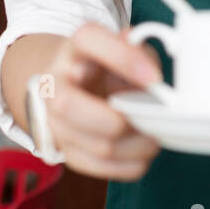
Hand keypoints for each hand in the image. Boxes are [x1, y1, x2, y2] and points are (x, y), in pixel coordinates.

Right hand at [40, 22, 163, 180]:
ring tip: (155, 134)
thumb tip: (154, 81)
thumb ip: (141, 54)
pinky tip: (142, 150)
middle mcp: (55, 83)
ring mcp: (55, 121)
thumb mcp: (127, 49)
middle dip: (120, 119)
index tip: (155, 78)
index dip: (122, 57)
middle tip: (149, 117)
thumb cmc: (110, 67)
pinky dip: (132, 164)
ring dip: (137, 145)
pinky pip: (102, 168)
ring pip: (97, 145)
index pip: (87, 40)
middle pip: (68, 106)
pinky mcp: (67, 151)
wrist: (78, 87)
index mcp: (74, 49)